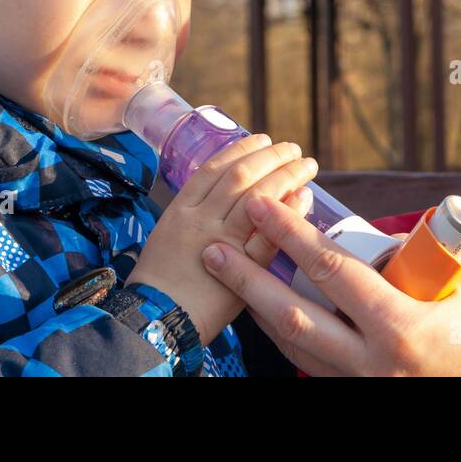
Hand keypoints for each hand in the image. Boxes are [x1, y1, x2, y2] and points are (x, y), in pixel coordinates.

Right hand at [128, 134, 316, 345]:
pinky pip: (267, 236)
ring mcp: (220, 243)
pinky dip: (288, 214)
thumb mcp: (168, 235)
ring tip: (305, 165)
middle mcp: (200, 220)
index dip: (241, 150)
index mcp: (181, 210)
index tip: (263, 139)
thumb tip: (223, 195)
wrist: (155, 321)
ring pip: (256, 198)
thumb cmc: (160, 282)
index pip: (214, 168)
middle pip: (240, 176)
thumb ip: (195, 214)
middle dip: (270, 157)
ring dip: (285, 176)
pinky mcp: (240, 270)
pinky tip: (303, 198)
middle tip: (292, 148)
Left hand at [201, 193, 460, 376]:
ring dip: (257, 308)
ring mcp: (364, 386)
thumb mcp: (460, 275)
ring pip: (294, 346)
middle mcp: (375, 363)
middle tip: (213, 248)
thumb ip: (414, 250)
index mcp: (401, 326)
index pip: (332, 272)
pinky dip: (285, 336)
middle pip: (294, 315)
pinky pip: (310, 364)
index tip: (261, 204)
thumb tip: (370, 228)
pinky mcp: (361, 395)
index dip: (290, 236)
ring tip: (228, 273)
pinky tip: (266, 311)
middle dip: (248, 279)